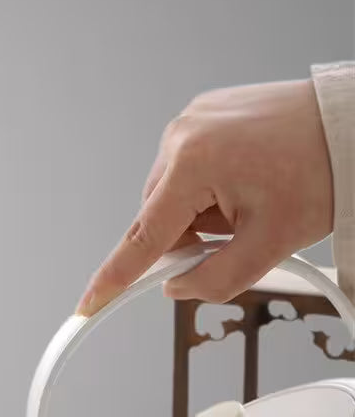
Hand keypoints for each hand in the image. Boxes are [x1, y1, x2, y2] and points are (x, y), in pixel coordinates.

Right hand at [78, 80, 332, 312]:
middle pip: (161, 216)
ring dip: (203, 211)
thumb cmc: (322, 172)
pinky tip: (248, 179)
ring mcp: (193, 118)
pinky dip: (212, 185)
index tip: (87, 304)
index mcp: (193, 163)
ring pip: (176, 194)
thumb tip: (178, 288)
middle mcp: (182, 134)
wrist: (353, 126)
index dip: (114, 278)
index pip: (144, 237)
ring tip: (252, 198)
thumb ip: (216, 279)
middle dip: (191, 237)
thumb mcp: (271, 244)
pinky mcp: (206, 112)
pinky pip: (191, 166)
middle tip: (242, 232)